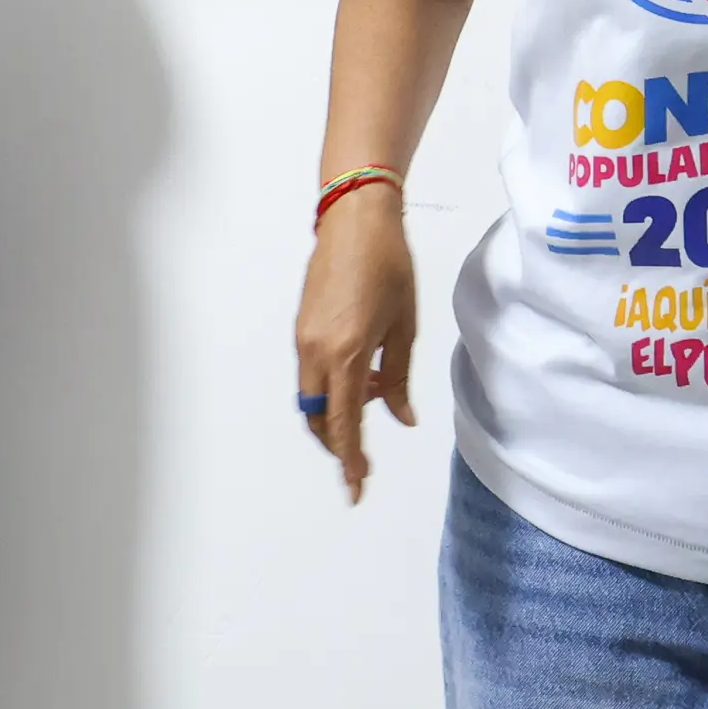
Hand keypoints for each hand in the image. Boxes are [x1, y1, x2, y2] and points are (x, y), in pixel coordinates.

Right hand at [293, 189, 417, 502]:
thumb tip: (403, 419)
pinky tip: (363, 374)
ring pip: (312, 399)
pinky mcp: (301, 328)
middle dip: (340, 443)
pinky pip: (311, 375)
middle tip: (366, 457)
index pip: (343, 425)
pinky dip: (332, 388)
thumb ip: (399, 379)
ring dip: (337, 413)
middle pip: (319, 420)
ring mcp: (304, 340)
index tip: (356, 489)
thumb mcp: (406, 327)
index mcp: (347, 354)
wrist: (355, 219)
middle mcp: (316, 352)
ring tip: (376, 396)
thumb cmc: (388, 265)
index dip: (350, 461)